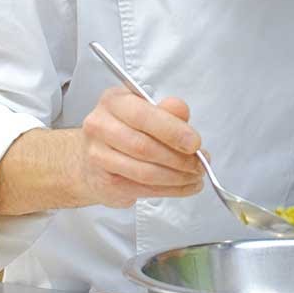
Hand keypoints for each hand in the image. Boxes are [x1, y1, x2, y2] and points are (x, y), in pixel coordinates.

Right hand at [73, 86, 205, 207]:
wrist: (93, 160)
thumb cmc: (126, 131)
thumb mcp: (147, 112)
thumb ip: (166, 111)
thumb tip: (181, 111)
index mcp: (113, 102)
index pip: (142, 115)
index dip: (172, 131)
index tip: (195, 143)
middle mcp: (100, 127)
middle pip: (143, 146)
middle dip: (178, 158)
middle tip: (200, 163)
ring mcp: (98, 156)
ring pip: (144, 172)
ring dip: (176, 177)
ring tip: (195, 176)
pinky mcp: (105, 182)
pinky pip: (142, 189)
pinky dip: (170, 190)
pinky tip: (185, 186)